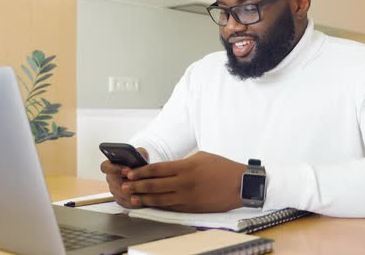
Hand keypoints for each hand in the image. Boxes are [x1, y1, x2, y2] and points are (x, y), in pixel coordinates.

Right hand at [100, 147, 148, 208]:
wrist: (144, 174)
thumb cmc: (140, 162)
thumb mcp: (140, 154)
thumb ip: (138, 152)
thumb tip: (138, 155)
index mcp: (110, 165)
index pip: (105, 167)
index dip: (115, 169)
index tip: (127, 170)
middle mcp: (110, 179)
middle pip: (114, 183)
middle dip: (127, 183)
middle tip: (138, 182)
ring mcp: (115, 190)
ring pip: (120, 194)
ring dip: (131, 192)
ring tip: (142, 189)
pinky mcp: (121, 200)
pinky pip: (126, 203)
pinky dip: (134, 201)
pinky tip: (143, 197)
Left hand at [122, 151, 246, 212]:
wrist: (240, 184)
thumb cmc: (222, 167)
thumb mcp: (200, 157)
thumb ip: (182, 163)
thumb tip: (167, 168)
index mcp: (185, 167)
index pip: (157, 169)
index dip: (141, 172)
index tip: (130, 173)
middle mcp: (184, 182)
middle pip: (155, 185)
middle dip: (137, 186)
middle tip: (124, 186)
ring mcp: (187, 197)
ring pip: (160, 199)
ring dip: (144, 199)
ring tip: (131, 199)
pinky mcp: (192, 208)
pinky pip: (171, 207)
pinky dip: (159, 207)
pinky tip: (150, 206)